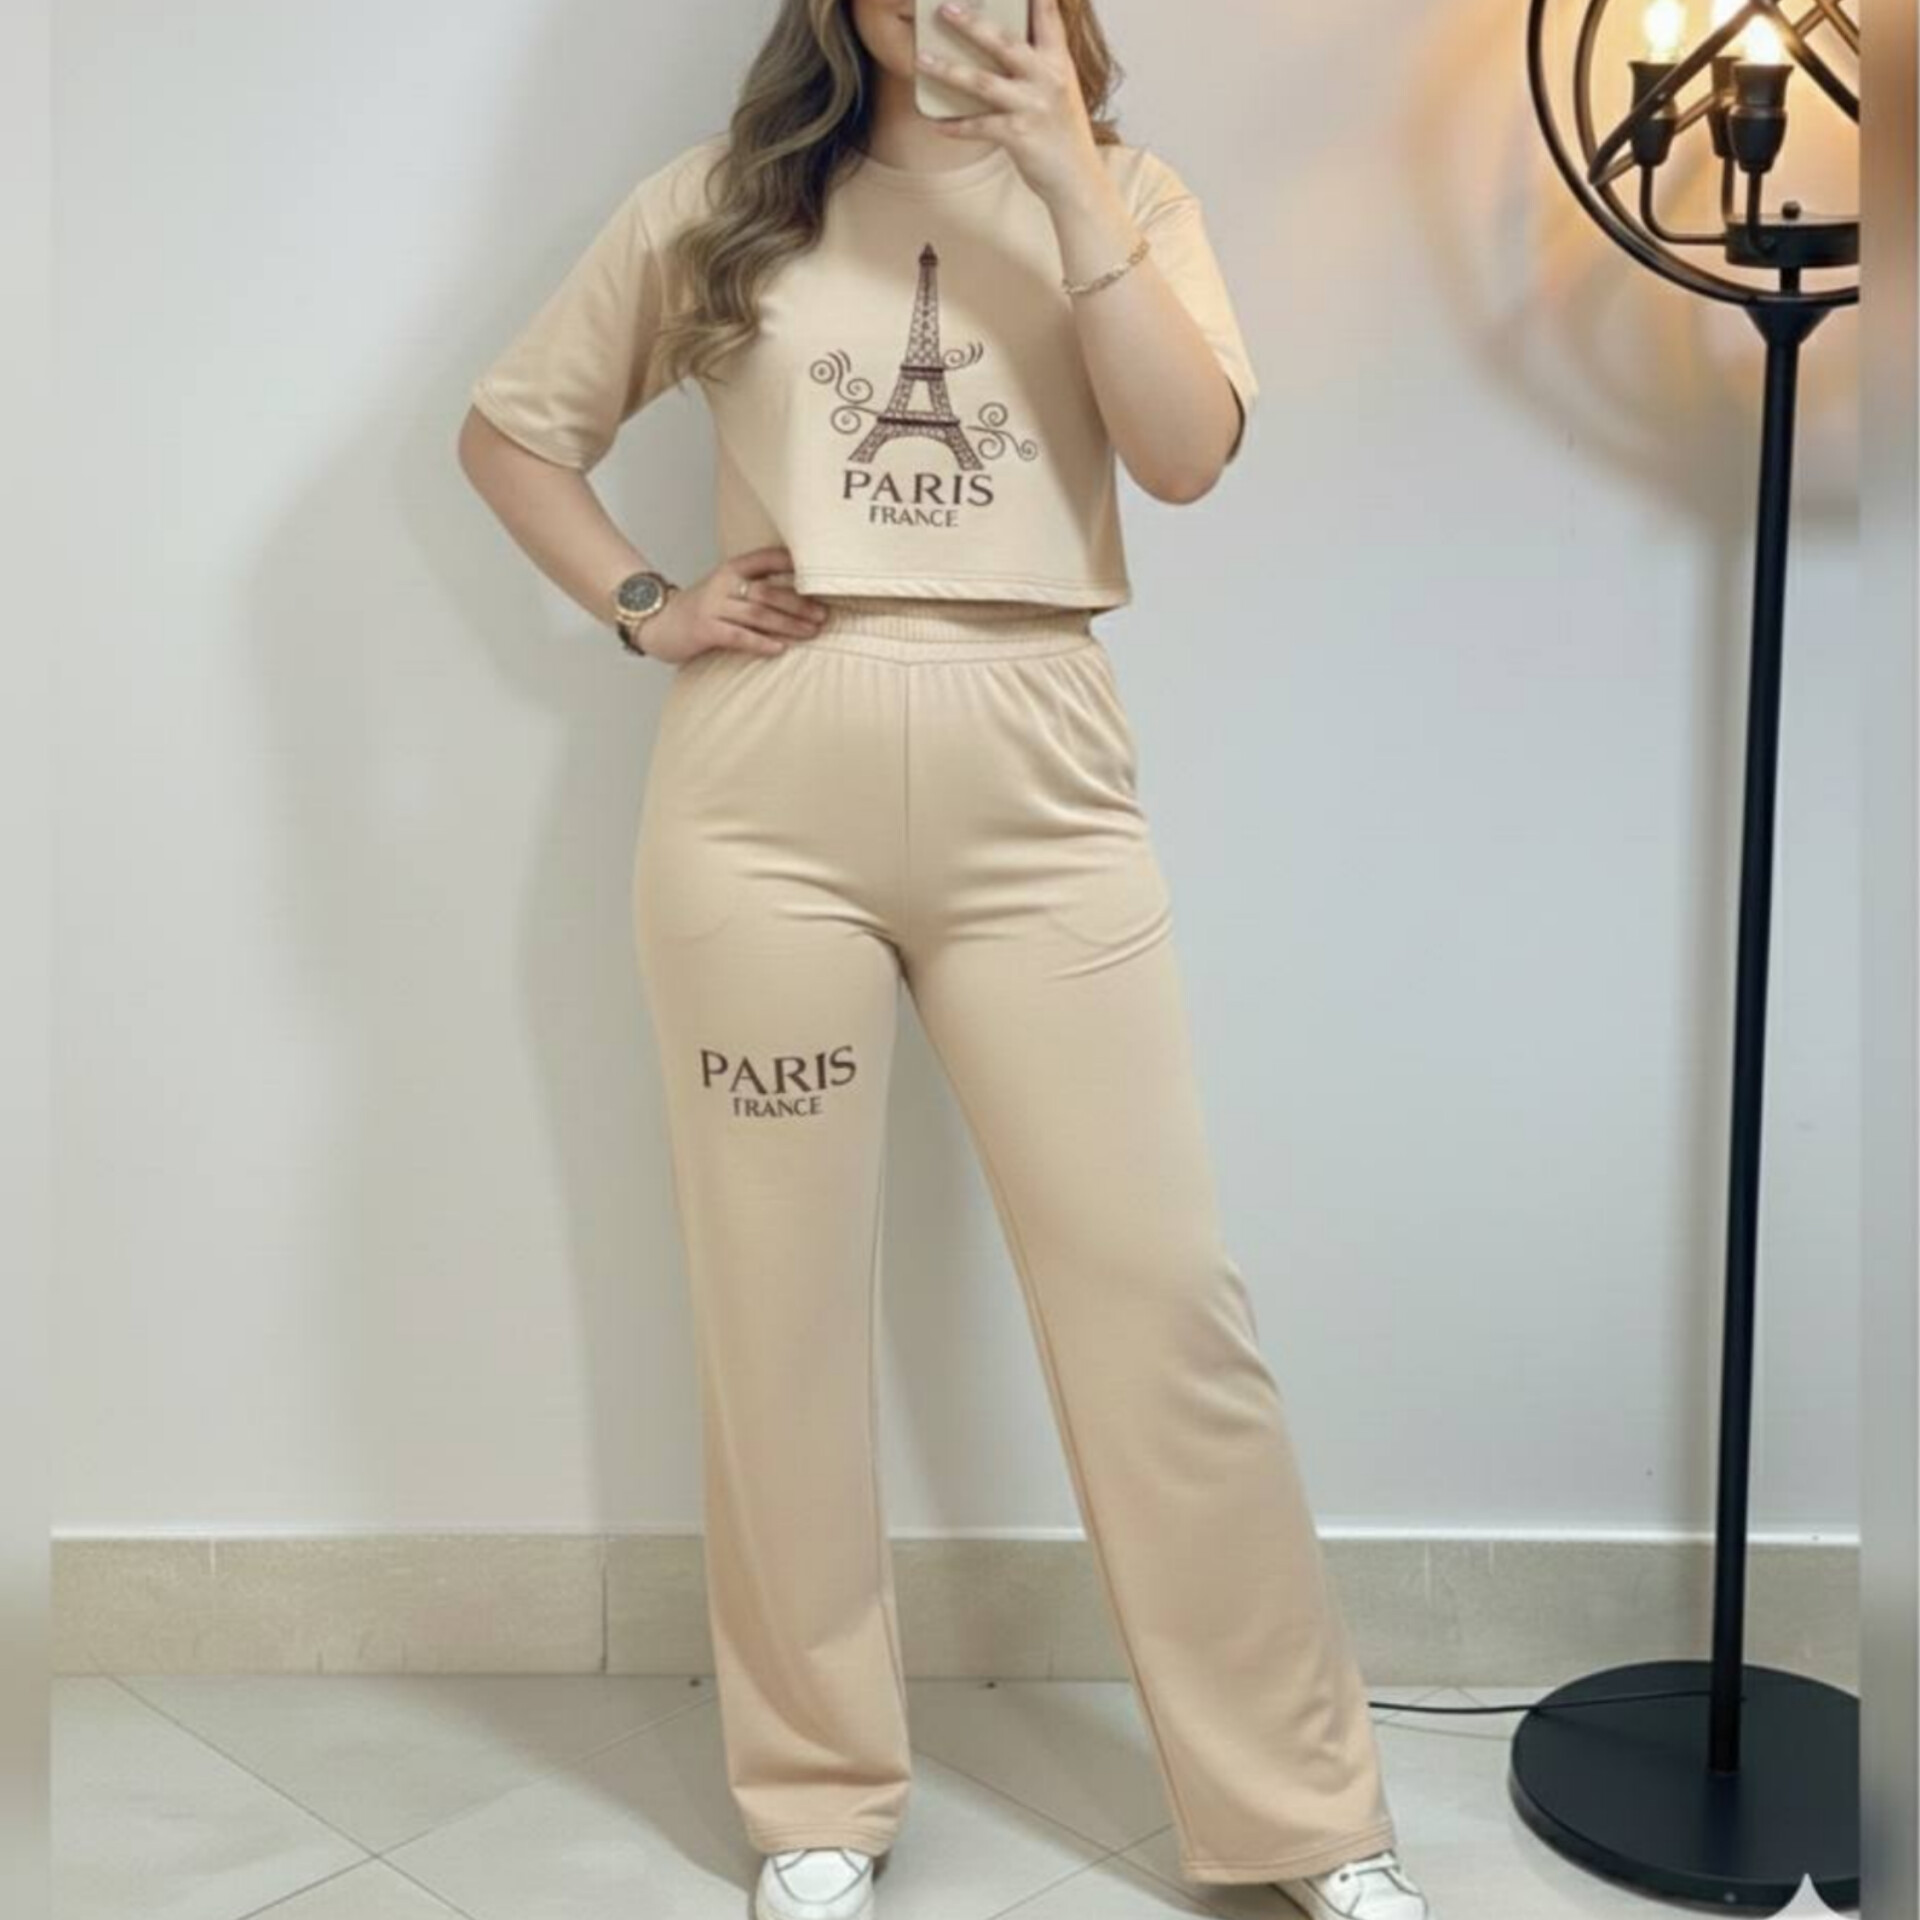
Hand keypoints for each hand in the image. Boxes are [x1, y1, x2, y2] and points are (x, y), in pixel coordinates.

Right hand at [640, 545, 829, 664]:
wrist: (657, 623)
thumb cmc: (700, 609)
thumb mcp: (725, 589)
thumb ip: (753, 588)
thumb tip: (798, 597)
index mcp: (730, 569)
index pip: (766, 559)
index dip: (792, 564)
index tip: (820, 572)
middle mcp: (723, 584)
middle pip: (768, 592)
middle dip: (799, 604)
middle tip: (823, 614)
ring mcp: (713, 606)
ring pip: (758, 614)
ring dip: (788, 624)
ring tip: (811, 632)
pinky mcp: (705, 630)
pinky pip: (739, 637)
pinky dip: (761, 643)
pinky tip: (780, 649)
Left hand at [916, 0, 1104, 206]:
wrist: (1077, 180)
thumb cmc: (1063, 133)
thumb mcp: (1060, 88)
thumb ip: (1039, 62)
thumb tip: (1002, 40)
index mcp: (1059, 61)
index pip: (1047, 15)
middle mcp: (1048, 78)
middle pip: (1005, 42)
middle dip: (973, 24)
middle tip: (945, 9)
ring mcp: (1033, 106)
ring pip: (983, 82)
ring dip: (948, 70)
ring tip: (921, 61)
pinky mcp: (1019, 136)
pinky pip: (979, 126)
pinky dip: (955, 125)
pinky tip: (934, 122)